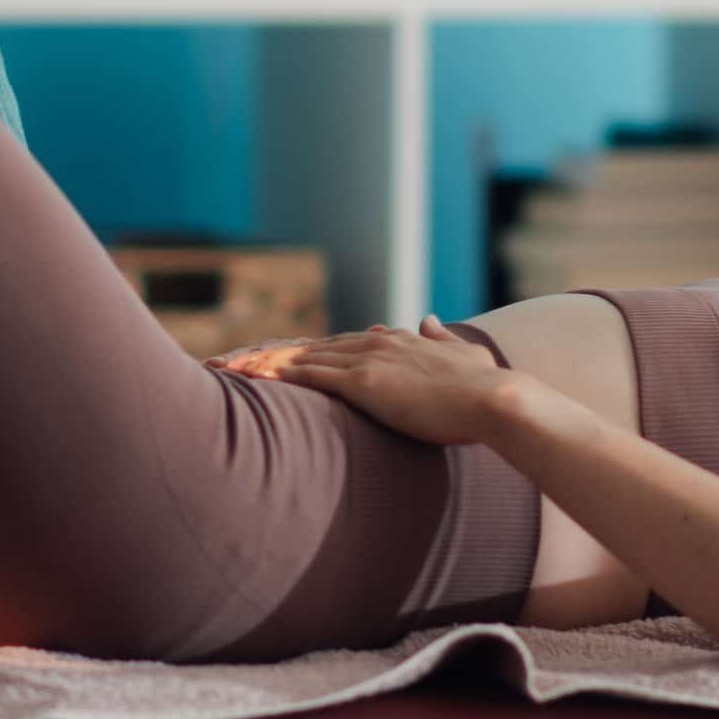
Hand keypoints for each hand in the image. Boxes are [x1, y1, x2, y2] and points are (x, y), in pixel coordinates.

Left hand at [219, 316, 507, 444]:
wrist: (494, 400)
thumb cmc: (485, 388)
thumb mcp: (464, 353)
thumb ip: (441, 337)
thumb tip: (427, 317)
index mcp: (398, 342)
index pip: (341, 344)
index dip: (308, 352)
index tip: (279, 358)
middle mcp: (376, 343)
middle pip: (312, 347)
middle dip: (269, 354)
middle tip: (232, 361)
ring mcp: (368, 361)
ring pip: (301, 357)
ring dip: (261, 362)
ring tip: (224, 368)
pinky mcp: (363, 382)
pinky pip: (309, 377)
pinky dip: (276, 375)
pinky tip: (250, 379)